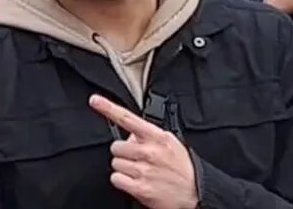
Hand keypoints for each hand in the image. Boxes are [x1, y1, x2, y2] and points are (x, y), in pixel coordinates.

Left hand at [88, 94, 198, 208]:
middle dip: (123, 153)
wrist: (197, 193)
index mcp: (157, 137)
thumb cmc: (182, 168)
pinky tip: (136, 182)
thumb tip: (130, 133)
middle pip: (115, 146)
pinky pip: (116, 179)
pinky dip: (122, 181)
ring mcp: (144, 170)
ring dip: (124, 168)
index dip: (109, 108)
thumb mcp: (170, 143)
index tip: (95, 100)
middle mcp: (149, 152)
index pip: (128, 118)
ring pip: (115, 163)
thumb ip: (149, 135)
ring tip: (141, 172)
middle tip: (138, 160)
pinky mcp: (140, 188)